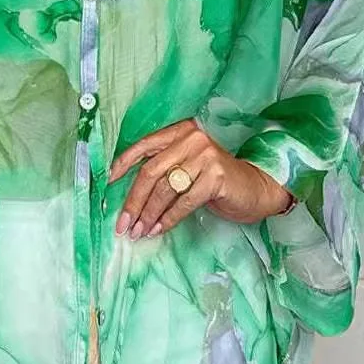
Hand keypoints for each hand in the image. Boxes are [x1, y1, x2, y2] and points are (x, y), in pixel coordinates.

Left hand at [109, 119, 292, 238]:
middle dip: (133, 201)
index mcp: (181, 131)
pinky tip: (159, 230)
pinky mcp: (216, 177)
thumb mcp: (187, 166)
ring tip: (139, 231)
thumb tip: (128, 193)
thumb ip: (164, 168)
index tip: (108, 183)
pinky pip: (184, 202)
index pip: (145, 145)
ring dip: (148, 214)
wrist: (255, 187)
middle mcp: (192, 138)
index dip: (123, 163)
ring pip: (165, 189)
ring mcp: (205, 156)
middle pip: (151, 171)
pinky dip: (168, 219)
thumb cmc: (215, 179)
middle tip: (123, 224)